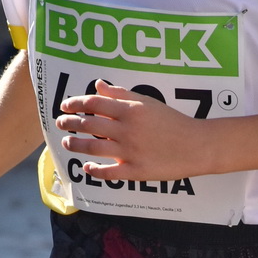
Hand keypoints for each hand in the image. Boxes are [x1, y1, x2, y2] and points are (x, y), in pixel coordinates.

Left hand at [57, 81, 210, 181]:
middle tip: (60, 123)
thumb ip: (121, 94)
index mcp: (131, 110)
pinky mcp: (136, 171)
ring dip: (76, 145)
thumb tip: (97, 85)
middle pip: (89, 125)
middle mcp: (127, 130)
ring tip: (67, 143)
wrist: (196, 145)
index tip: (65, 106)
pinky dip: (95, 170)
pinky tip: (87, 167)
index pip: (94, 103)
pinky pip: (109, 172)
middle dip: (70, 123)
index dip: (75, 103)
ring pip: (93, 148)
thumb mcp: (148, 102)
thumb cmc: (173, 122)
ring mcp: (130, 151)